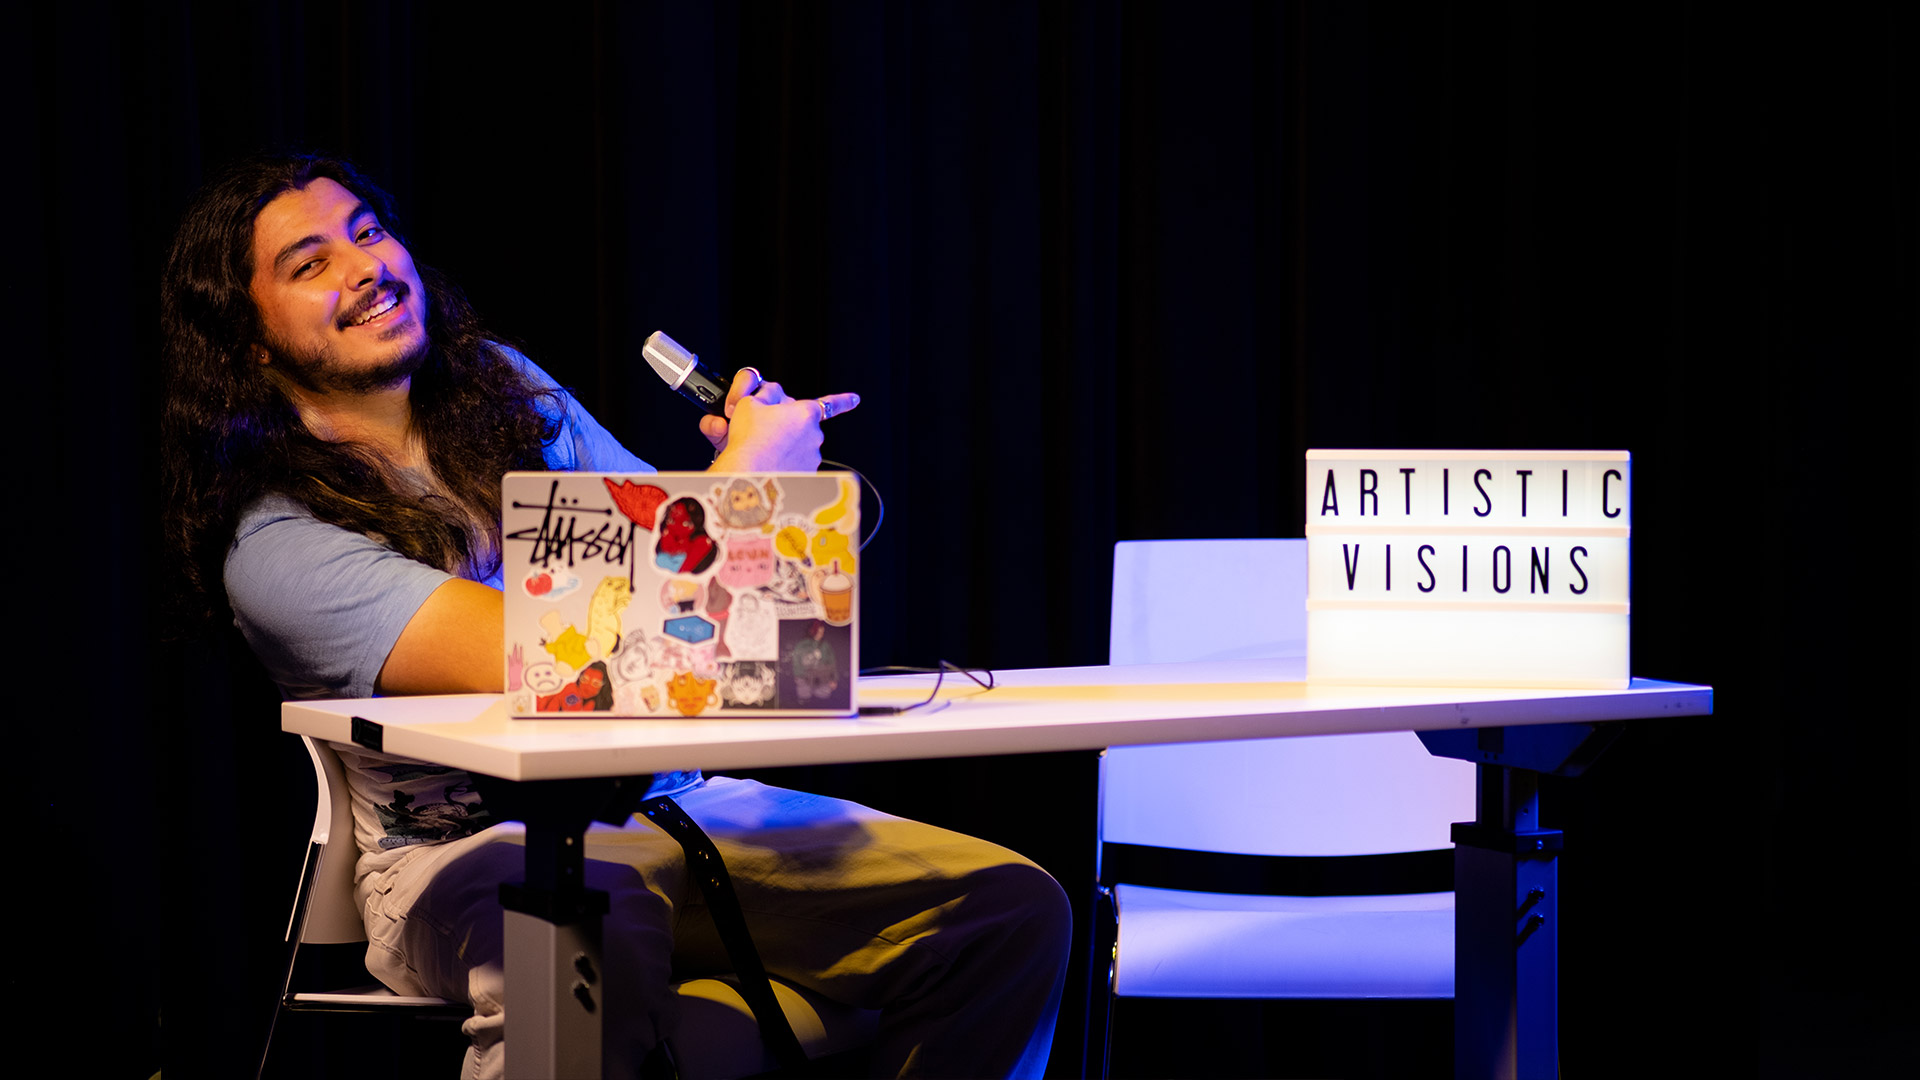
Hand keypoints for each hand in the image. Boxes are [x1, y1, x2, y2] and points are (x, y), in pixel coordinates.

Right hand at [704, 367, 859, 471]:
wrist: (748, 476)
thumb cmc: (749, 439)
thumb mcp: (750, 404)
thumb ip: (768, 393)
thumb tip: (774, 393)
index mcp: (805, 413)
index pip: (829, 403)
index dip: (843, 400)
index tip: (855, 399)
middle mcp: (815, 435)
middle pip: (805, 426)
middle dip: (790, 428)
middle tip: (766, 433)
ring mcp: (813, 457)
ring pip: (801, 447)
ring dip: (787, 447)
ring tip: (764, 452)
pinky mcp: (808, 475)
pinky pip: (798, 465)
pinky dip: (786, 465)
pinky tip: (770, 466)